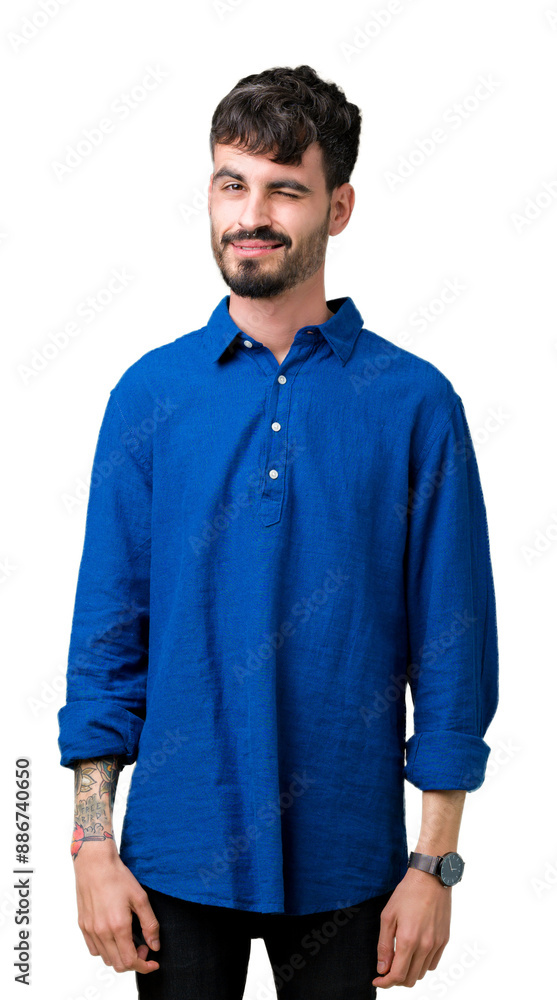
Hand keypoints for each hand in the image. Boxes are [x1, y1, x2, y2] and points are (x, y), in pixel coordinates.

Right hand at [74, 841, 160, 973]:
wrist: (95, 864)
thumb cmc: (118, 877)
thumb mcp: (141, 898)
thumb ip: (150, 925)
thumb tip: (155, 946)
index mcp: (118, 926)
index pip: (130, 961)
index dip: (144, 966)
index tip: (153, 962)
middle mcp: (101, 932)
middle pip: (118, 964)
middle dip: (134, 961)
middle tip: (143, 946)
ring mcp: (90, 930)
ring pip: (105, 958)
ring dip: (119, 956)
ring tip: (129, 940)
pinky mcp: (83, 925)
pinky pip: (94, 949)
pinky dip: (106, 950)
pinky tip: (114, 936)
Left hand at [372, 867, 450, 987]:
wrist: (430, 878)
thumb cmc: (406, 894)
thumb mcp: (388, 916)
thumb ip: (384, 945)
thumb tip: (382, 968)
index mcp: (408, 940)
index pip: (398, 975)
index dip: (385, 982)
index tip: (377, 980)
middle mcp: (425, 946)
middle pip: (411, 979)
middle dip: (396, 979)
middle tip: (387, 969)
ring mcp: (437, 944)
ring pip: (422, 973)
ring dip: (410, 972)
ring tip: (400, 959)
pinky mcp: (445, 940)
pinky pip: (433, 963)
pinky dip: (423, 965)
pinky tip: (415, 953)